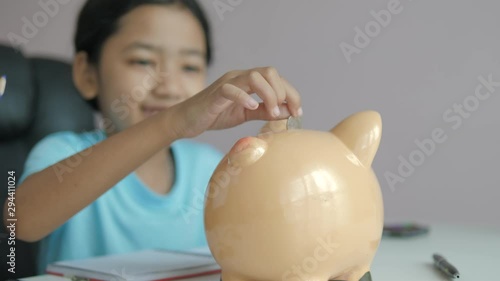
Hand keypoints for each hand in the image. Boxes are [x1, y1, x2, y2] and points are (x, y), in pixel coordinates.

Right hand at [171, 67, 301, 137]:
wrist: (187, 120)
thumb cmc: (216, 115)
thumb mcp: (246, 114)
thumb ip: (265, 111)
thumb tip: (287, 112)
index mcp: (249, 81)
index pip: (277, 79)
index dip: (291, 93)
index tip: (298, 112)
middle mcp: (240, 77)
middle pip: (270, 72)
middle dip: (283, 92)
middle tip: (284, 113)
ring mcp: (228, 83)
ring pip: (254, 76)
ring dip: (269, 94)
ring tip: (271, 113)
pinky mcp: (216, 93)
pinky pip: (232, 89)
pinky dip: (245, 97)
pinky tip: (252, 108)